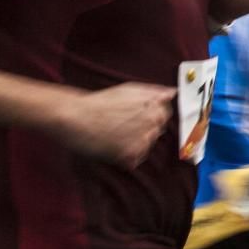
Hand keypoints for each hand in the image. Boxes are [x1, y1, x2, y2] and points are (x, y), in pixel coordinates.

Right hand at [52, 83, 176, 169]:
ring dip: (137, 142)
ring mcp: (141, 144)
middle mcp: (152, 128)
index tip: (137, 113)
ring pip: (147, 146)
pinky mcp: (129, 158)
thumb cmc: (102, 101)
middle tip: (124, 123)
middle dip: (145, 127)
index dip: (151, 113)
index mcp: (155, 110)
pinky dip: (127, 155)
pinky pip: (136, 159)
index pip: (165, 115)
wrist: (76, 117)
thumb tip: (172, 93)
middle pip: (157, 131)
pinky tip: (114, 144)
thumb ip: (155, 91)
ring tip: (117, 133)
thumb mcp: (130, 89)